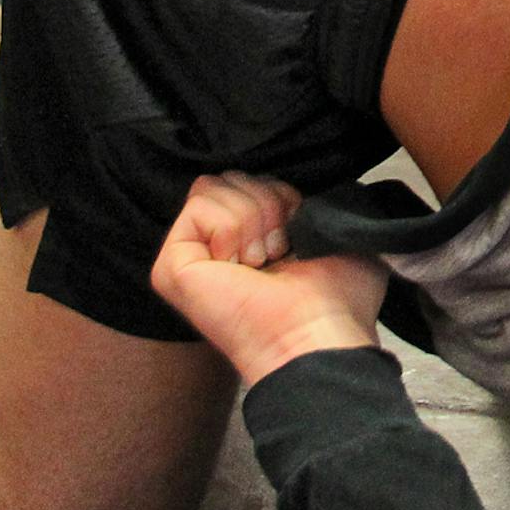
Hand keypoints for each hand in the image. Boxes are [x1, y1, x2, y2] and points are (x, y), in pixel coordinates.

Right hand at [152, 173, 387, 386]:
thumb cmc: (336, 299)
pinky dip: (231, 228)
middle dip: (268, 203)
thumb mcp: (338, 232)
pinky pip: (199, 206)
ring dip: (253, 218)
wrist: (317, 333)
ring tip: (262, 261)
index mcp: (253, 241)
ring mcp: (191, 257)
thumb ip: (319, 202)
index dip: (283, 195)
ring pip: (213, 185)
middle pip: (231, 176)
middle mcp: (218, 248)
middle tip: (279, 251)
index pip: (253, 179)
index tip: (298, 232)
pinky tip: (240, 266)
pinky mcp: (172, 265)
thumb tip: (312, 186)